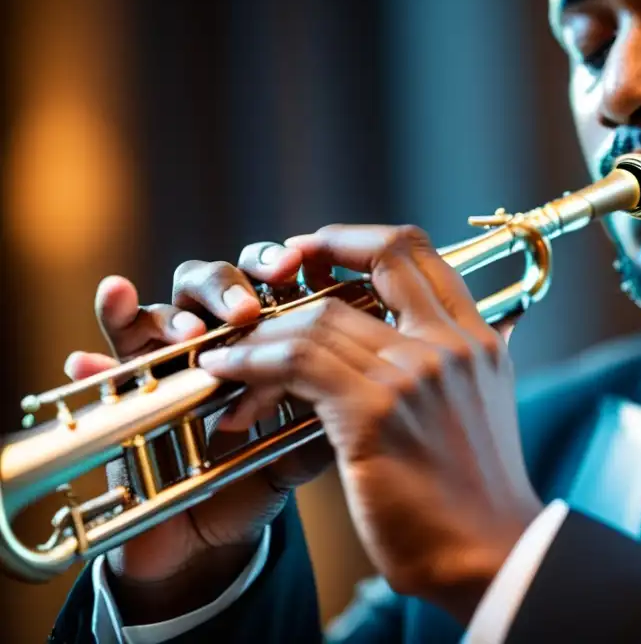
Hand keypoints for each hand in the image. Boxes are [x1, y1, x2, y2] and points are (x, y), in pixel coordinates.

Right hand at [64, 242, 334, 621]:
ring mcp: (169, 360)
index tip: (297, 267)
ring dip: (176, 311)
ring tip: (191, 335)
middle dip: (231, 282)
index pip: (271, 281)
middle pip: (218, 280)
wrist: (207, 536)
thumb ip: (329, 409)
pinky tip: (115, 304)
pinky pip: (110, 351)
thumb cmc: (256, 477)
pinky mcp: (127, 389)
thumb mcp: (301, 446)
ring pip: (165, 307)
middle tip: (246, 309)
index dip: (282, 266)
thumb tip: (368, 378)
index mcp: (265, 339)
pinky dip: (112, 324)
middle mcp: (216, 338)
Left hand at [197, 224, 543, 622]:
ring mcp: (415, 373)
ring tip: (229, 356)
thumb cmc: (479, 493)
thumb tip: (450, 335)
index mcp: (477, 338)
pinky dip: (253, 363)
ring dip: (263, 333)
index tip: (317, 250)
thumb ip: (460, 363)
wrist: (493, 553)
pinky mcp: (375, 412)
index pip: (418, 251)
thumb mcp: (485, 406)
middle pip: (377, 257)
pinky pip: (297, 363)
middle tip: (268, 277)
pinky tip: (228, 374)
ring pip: (320, 317)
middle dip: (312, 252)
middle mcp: (450, 344)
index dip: (358, 238)